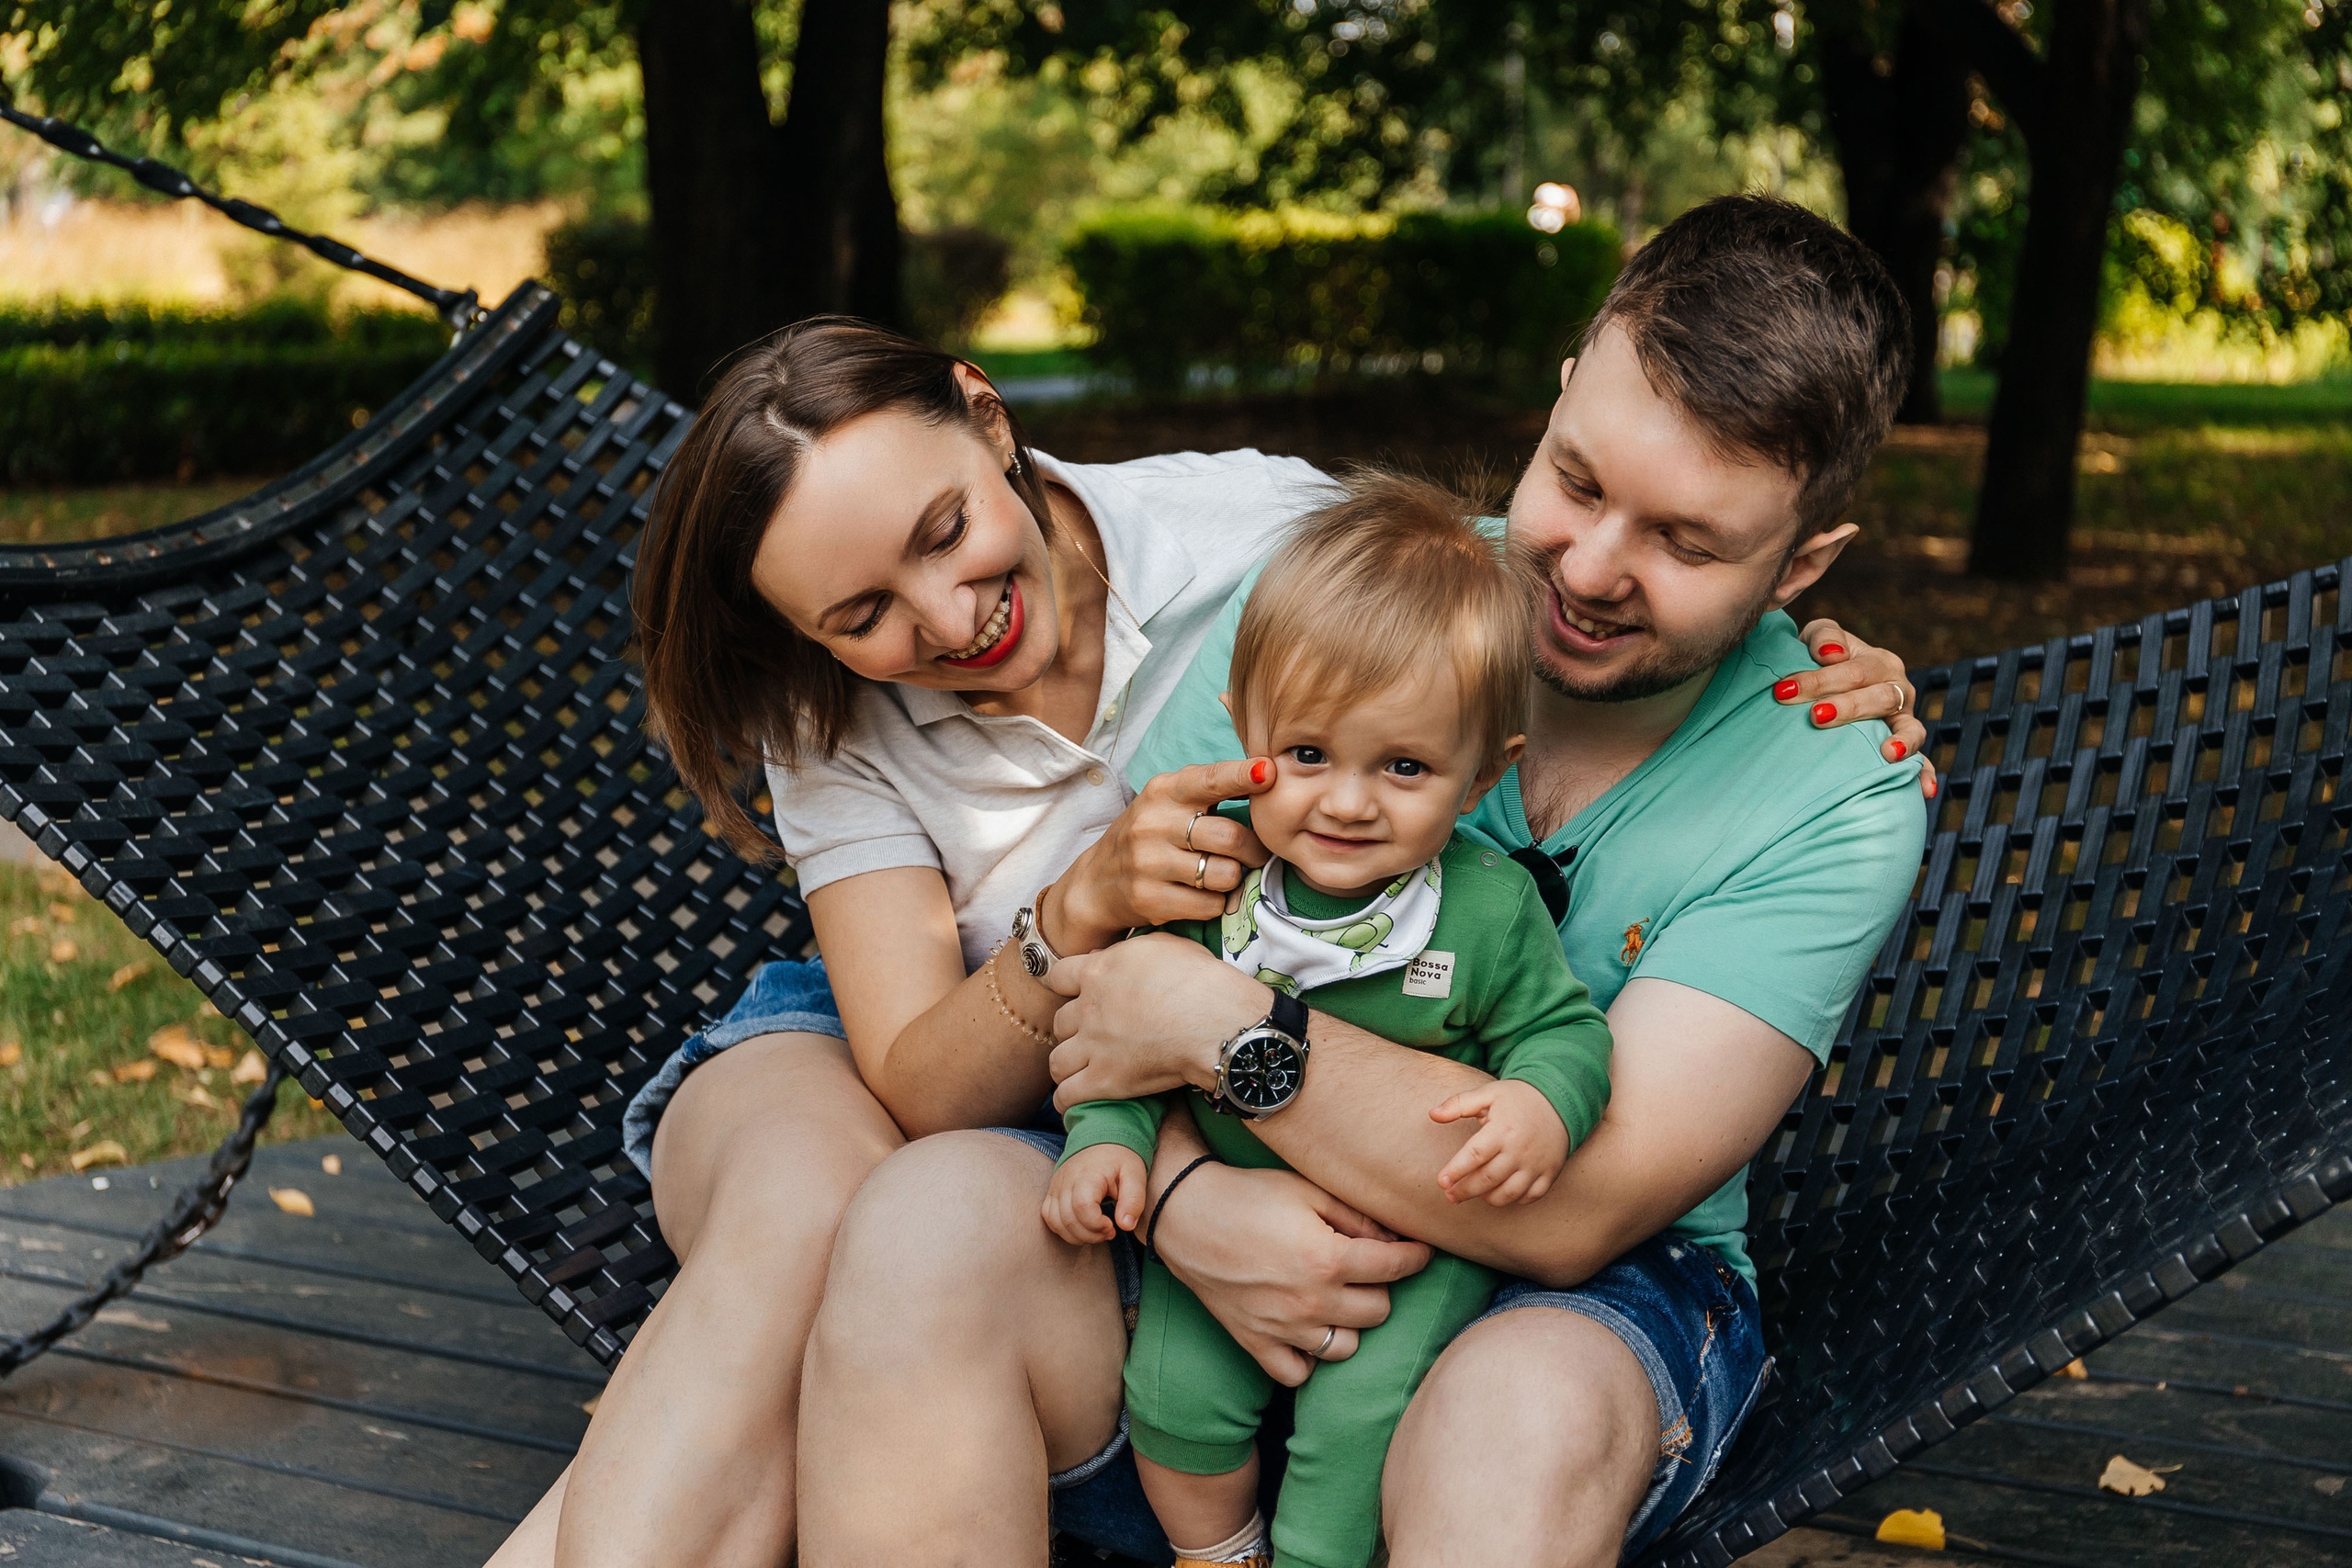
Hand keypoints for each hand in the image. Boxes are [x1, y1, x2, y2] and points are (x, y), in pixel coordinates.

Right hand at [1042, 759, 1274, 951]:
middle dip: (1255, 849)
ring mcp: (1148, 863)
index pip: (1210, 780)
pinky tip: (1201, 895)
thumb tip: (1267, 774)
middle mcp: (1153, 823)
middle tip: (1256, 854)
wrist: (1096, 883)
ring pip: (1225, 874)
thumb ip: (1210, 787)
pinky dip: (1216, 903)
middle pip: (1231, 837)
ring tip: (1221, 875)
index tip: (1268, 772)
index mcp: (1163, 791)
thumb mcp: (1169, 801)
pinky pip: (1210, 905)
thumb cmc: (1149, 836)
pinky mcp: (1149, 899)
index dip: (1242, 776)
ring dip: (1233, 878)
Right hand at [1042, 1143, 1147, 1244]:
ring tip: (1097, 1231)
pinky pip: (1049, 1218)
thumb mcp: (1135, 1175)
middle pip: (1068, 1219)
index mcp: (1088, 1174)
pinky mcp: (1052, 1192)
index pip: (1082, 1206)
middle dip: (1091, 1235)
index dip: (1096, 1225)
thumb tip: (1126, 1225)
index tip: (1112, 1226)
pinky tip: (1082, 1228)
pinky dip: (1064, 1230)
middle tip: (1109, 1231)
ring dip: (1078, 1236)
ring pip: (1056, 1222)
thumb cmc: (1119, 1159)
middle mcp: (1066, 1180)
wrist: (1101, 1139)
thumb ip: (1134, 1200)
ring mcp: (1056, 1186)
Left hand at [1043, 934, 1271, 1111]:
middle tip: (1088, 1036)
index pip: (1058, 976)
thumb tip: (1106, 955)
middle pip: (1059, 1022)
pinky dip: (1066, 1099)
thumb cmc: (1199, 980)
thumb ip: (1128, 950)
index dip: (1065, 986)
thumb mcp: (1163, 946)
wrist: (1215, 1021)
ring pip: (1057, 1061)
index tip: (1075, 994)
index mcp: (1099, 971)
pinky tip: (1074, 1100)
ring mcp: (1094, 1047)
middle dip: (1071, 1029)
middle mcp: (1089, 1009)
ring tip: (1077, 1071)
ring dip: (1065, 1066)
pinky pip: (1068, 1095)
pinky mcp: (1105, 1081)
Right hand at [1149, 1161, 1432, 1387]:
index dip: (1416, 1256)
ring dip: (1351, 1324)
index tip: (1421, 1251)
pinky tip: (1310, 1331)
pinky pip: (1299, 1372)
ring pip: (1347, 1348)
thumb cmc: (1249, 1194)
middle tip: (1367, 1268)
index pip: (1395, 1268)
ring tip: (1339, 1299)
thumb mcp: (1307, 1191)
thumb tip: (1396, 1236)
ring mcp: (1283, 1329)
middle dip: (1380, 1288)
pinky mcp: (1256, 1343)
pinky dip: (1310, 1357)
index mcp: (1328, 1259)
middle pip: (1378, 1311)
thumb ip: (1356, 1216)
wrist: (1184, 1214)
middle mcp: (1310, 1302)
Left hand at [1430, 1079, 1568, 1206]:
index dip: (1456, 1171)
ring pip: (1509, 1193)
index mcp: (1502, 1129)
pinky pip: (1531, 1196)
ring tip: (1475, 1193)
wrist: (1559, 1101)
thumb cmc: (1517, 1098)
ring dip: (1488, 1198)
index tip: (1441, 1182)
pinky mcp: (1550, 1173)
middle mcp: (1520, 1150)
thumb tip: (1432, 1114)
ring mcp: (1536, 1164)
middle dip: (1465, 1190)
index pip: (1475, 1155)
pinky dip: (1515, 1200)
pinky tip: (1501, 1193)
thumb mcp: (1488, 1094)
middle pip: (1488, 1179)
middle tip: (1450, 1195)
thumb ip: (1458, 1104)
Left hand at [1777, 620, 1937, 801]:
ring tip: (1888, 753)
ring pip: (1909, 726)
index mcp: (1878, 662)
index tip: (1784, 690)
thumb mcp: (1819, 639)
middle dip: (1849, 707)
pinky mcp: (1906, 745)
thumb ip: (1824, 636)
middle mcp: (1896, 689)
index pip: (1853, 670)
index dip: (1819, 679)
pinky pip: (1922, 760)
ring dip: (1901, 740)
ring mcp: (1904, 719)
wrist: (1834, 684)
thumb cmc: (1822, 660)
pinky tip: (1924, 791)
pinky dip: (1924, 773)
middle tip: (1816, 716)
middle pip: (1880, 697)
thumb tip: (1830, 653)